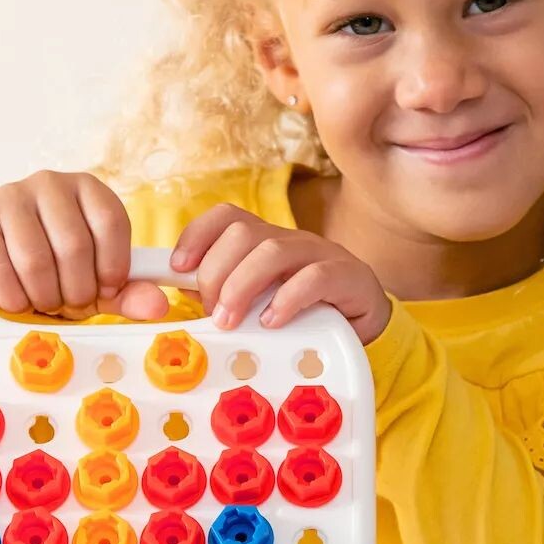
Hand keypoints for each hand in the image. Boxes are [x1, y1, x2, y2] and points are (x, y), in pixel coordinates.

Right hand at [0, 171, 169, 319]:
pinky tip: (17, 301)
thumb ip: (129, 293)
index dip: (112, 267)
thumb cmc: (53, 272)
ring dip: (43, 295)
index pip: (111, 223)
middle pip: (74, 244)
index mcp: (87, 189)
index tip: (105, 290)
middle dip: (75, 289)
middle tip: (70, 303)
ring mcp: (9, 197)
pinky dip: (12, 296)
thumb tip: (159, 306)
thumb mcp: (97, 284)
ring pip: (36, 258)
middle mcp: (49, 183)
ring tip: (44, 302)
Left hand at [170, 205, 391, 343]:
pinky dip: (287, 299)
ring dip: (242, 286)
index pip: (227, 217)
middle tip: (212, 312)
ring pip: (273, 251)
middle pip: (242, 232)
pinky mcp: (348, 275)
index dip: (197, 236)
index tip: (178, 268)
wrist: (365, 326)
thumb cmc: (308, 313)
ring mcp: (321, 254)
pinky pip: (314, 277)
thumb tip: (185, 289)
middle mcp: (291, 239)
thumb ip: (227, 291)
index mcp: (267, 240)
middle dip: (216, 272)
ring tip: (231, 320)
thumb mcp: (262, 300)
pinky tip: (273, 320)